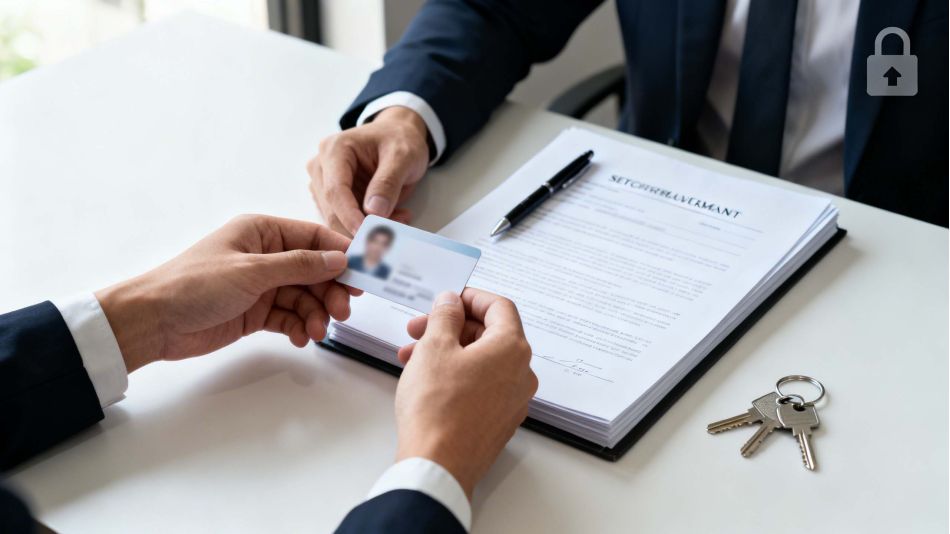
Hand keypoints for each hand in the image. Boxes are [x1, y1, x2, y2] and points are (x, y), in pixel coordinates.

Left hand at [95, 215, 358, 371]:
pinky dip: (299, 327)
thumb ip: (300, 265)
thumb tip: (339, 259)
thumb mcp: (253, 271)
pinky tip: (302, 337)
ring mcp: (261, 285)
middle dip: (330, 290)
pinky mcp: (255, 312)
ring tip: (317, 331)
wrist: (153, 322)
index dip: (340, 253)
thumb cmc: (195, 285)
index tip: (365, 272)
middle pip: (314, 270)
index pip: (314, 237)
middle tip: (343, 310)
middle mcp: (265, 256)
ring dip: (316, 313)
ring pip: (304, 297)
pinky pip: (289, 317)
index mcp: (262, 232)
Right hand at [307, 106, 430, 235]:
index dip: (349, 216)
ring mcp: (323, 183)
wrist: (399, 135)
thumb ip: (388, 183)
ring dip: (368, 227)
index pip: (335, 190)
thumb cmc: (400, 139)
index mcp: (334, 149)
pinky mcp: (332, 197)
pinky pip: (346, 220)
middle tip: (396, 229)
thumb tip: (374, 212)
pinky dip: (369, 224)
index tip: (367, 234)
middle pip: (332, 209)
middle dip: (361, 226)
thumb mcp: (402, 156)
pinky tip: (392, 216)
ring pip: (338, 219)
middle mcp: (321, 166)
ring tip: (400, 218)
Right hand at [394, 289, 537, 498]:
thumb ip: (445, 316)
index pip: (499, 307)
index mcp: (512, 348)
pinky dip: (457, 374)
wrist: (437, 466)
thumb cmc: (437, 408)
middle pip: (489, 334)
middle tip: (418, 328)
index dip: (470, 298)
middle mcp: (521, 373)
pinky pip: (482, 385)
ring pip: (481, 361)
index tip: (447, 300)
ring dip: (448, 351)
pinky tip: (426, 379)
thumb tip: (451, 301)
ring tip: (410, 357)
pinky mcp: (499, 420)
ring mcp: (513, 400)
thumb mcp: (434, 347)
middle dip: (451, 327)